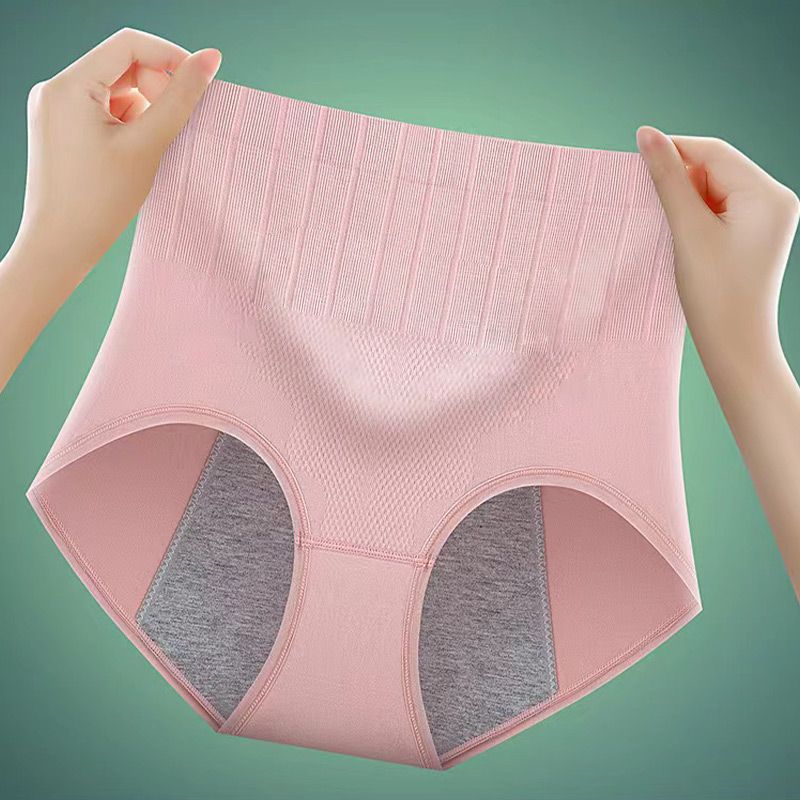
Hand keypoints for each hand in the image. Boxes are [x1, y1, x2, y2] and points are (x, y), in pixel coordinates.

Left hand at [0, 29, 220, 391]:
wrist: (59, 247)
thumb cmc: (99, 203)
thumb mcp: (147, 146)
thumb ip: (181, 99)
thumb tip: (211, 58)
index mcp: (69, 86)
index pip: (129, 44)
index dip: (171, 57)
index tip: (200, 84)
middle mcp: (56, 89)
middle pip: (122, 64)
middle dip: (157, 88)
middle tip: (175, 126)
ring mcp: (56, 109)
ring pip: (117, 90)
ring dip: (146, 110)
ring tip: (152, 149)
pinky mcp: (62, 129)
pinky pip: (105, 110)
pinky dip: (130, 124)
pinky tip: (137, 155)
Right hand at [636, 126, 798, 373]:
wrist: (736, 347)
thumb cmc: (715, 294)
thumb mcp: (687, 231)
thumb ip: (667, 179)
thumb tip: (647, 135)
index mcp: (767, 194)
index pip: (714, 151)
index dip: (673, 149)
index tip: (635, 156)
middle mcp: (774, 200)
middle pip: (716, 168)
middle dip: (679, 178)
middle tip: (646, 200)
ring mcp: (767, 220)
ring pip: (714, 189)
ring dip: (684, 199)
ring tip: (664, 224)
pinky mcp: (753, 238)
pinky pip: (720, 211)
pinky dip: (695, 216)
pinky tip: (678, 234)